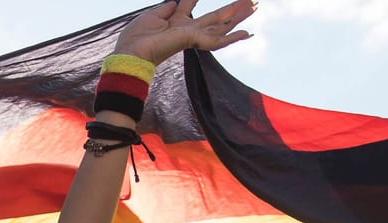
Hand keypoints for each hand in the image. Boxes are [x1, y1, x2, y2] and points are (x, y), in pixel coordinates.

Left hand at [114, 0, 255, 65]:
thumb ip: (167, 8)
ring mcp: (192, 36)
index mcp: (174, 22)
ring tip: (254, 6)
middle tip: (250, 1)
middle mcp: (186, 29)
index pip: (188, 6)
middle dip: (232, 8)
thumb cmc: (137, 37)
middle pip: (214, 17)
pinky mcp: (195, 41)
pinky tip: (247, 33)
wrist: (132, 52)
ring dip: (239, 16)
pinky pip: (218, 41)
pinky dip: (233, 37)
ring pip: (221, 26)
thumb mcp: (153, 15)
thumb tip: (175, 2)